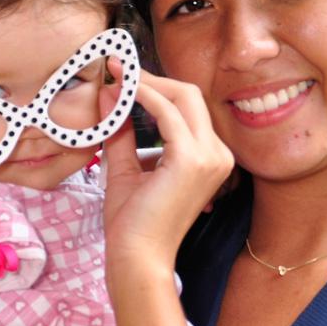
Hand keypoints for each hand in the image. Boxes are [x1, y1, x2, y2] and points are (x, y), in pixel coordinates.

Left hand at [101, 65, 233, 272]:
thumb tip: (108, 93)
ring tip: (116, 75)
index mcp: (209, 158)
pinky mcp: (193, 160)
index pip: (188, 108)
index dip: (157, 87)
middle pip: (190, 95)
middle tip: (118, 67)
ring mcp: (210, 157)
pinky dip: (144, 97)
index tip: (124, 75)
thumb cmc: (133, 224)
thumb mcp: (126, 168)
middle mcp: (218, 155)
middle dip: (153, 78)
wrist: (136, 258)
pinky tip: (122, 91)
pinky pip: (168, 113)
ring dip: (147, 83)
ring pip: (183, 98)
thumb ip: (121, 132)